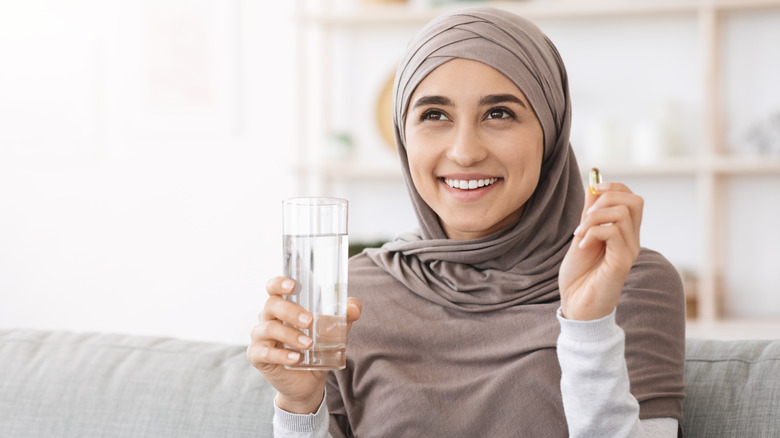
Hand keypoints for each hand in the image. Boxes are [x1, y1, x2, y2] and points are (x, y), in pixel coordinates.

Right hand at [247, 276, 361, 413]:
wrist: (309, 382)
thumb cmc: (317, 348)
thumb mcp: (333, 331)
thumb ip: (344, 317)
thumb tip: (353, 309)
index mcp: (282, 306)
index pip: (273, 287)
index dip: (279, 283)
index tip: (292, 286)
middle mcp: (267, 318)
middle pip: (271, 305)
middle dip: (291, 311)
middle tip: (310, 321)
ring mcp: (260, 337)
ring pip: (268, 329)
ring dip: (290, 335)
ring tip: (309, 344)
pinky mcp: (258, 357)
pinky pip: (265, 353)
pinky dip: (281, 355)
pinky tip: (296, 359)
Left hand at [558, 182, 642, 320]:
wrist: (575, 305)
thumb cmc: (579, 276)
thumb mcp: (582, 237)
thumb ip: (590, 215)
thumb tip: (593, 187)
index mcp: (624, 234)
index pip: (632, 198)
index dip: (614, 187)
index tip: (593, 189)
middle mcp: (632, 241)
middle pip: (635, 201)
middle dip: (606, 198)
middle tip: (585, 216)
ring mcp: (629, 251)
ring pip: (623, 213)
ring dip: (594, 217)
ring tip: (580, 234)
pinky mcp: (622, 263)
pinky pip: (613, 232)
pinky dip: (593, 232)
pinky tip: (582, 245)